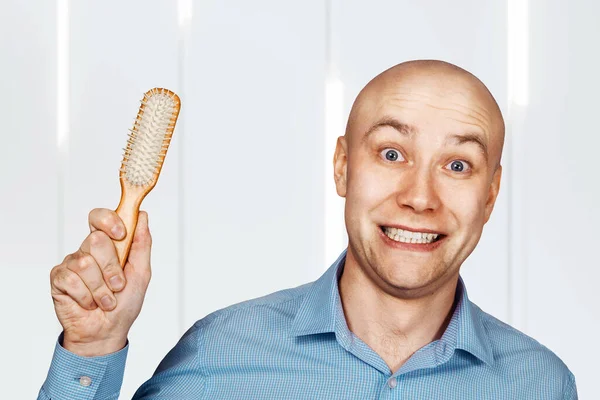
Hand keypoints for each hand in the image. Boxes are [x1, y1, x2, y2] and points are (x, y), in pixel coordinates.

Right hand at [50, 209, 151, 355]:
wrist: (107, 332)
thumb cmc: (125, 303)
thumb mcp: (141, 273)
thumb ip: (142, 244)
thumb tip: (142, 216)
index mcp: (108, 245)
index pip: (100, 217)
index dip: (108, 220)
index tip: (120, 234)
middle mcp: (88, 250)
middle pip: (96, 239)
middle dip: (111, 267)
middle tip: (117, 285)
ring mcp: (71, 263)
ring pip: (85, 263)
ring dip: (101, 288)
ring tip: (105, 300)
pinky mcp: (59, 279)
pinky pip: (71, 280)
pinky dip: (86, 297)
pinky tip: (88, 303)